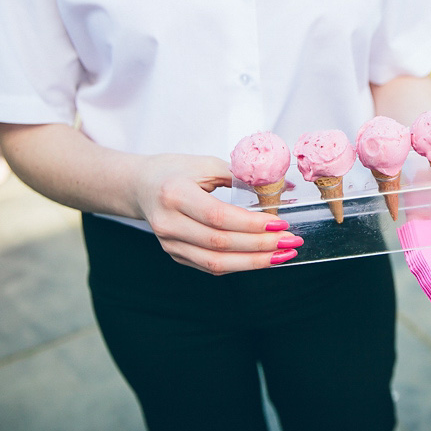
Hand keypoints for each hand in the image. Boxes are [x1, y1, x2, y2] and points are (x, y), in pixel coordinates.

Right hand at [134, 153, 301, 273]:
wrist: (140, 186)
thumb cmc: (175, 171)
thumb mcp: (205, 164)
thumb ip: (242, 176)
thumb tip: (284, 186)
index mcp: (174, 194)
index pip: (218, 217)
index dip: (251, 224)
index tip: (279, 224)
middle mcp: (168, 223)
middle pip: (220, 243)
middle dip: (260, 245)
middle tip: (290, 241)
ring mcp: (170, 244)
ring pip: (216, 263)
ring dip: (254, 262)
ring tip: (283, 255)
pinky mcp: (176, 255)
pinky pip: (212, 266)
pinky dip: (241, 264)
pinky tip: (263, 257)